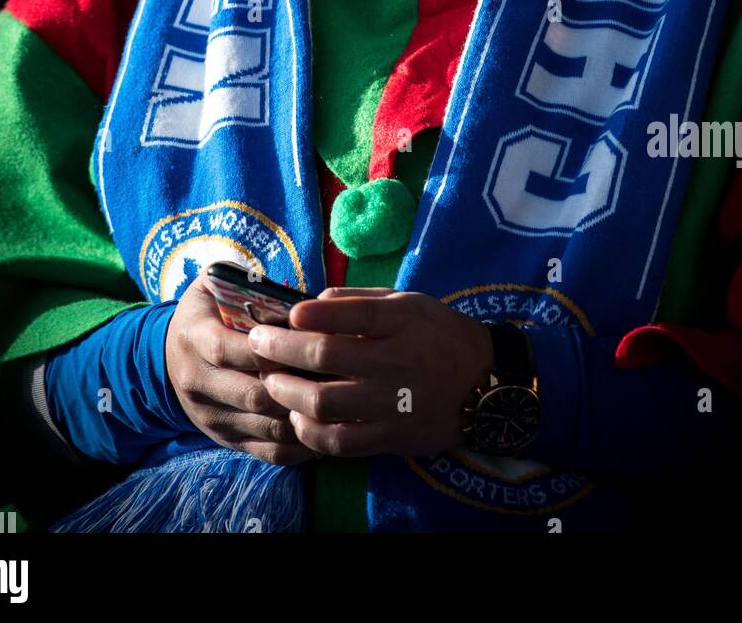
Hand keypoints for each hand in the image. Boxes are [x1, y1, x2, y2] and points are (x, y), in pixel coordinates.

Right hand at [164, 274, 318, 464]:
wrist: (167, 360)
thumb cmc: (204, 314)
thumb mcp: (210, 286)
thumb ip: (239, 278)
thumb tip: (283, 287)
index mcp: (195, 340)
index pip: (231, 350)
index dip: (270, 350)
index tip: (305, 339)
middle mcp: (199, 383)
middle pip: (253, 394)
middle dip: (296, 386)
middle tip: (336, 373)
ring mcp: (212, 417)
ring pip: (266, 427)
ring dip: (304, 416)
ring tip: (337, 400)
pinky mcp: (226, 440)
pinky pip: (268, 452)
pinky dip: (300, 445)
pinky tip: (324, 426)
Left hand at [248, 287, 494, 458]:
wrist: (485, 383)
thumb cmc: (440, 334)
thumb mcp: (410, 302)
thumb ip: (362, 300)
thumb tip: (315, 302)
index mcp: (401, 321)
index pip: (349, 312)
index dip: (310, 314)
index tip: (285, 314)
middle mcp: (395, 360)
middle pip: (324, 355)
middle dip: (280, 348)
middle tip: (256, 344)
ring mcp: (392, 403)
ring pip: (323, 401)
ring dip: (286, 390)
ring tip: (269, 381)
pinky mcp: (391, 437)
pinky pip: (340, 441)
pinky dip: (310, 432)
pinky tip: (297, 418)